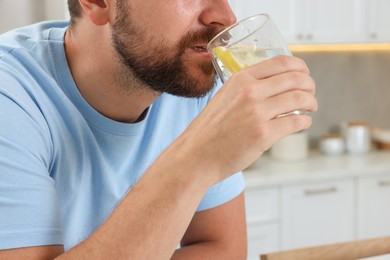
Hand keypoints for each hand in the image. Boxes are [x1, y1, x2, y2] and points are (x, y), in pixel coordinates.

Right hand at [174, 55, 316, 183]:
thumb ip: (246, 88)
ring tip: (310, 108)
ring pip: (299, 98)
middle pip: (295, 79)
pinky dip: (305, 121)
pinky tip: (302, 122)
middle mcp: (250, 92)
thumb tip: (275, 85)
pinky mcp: (263, 134)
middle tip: (311, 93)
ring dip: (311, 102)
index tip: (305, 74)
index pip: (281, 62)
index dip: (300, 67)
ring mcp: (257, 112)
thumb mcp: (225, 97)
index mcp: (241, 79)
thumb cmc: (210, 129)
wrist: (196, 154)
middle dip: (310, 85)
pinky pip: (296, 121)